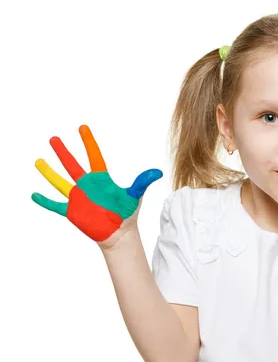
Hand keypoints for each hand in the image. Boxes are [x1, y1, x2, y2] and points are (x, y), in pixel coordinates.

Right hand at [31, 125, 162, 245]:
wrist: (119, 234)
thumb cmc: (127, 213)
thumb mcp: (134, 196)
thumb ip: (142, 182)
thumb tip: (157, 172)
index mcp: (101, 180)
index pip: (94, 156)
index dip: (88, 142)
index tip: (82, 127)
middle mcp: (87, 186)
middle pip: (72, 165)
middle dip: (63, 152)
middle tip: (54, 138)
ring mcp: (78, 198)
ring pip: (60, 182)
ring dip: (48, 173)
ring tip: (38, 161)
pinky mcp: (72, 211)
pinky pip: (55, 205)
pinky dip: (45, 201)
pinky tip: (34, 194)